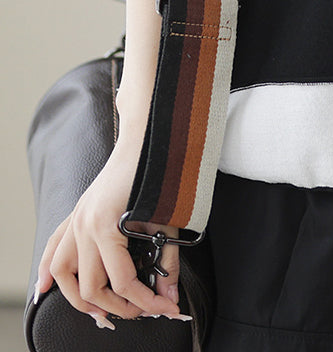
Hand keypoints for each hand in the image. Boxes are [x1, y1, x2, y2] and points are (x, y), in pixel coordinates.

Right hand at [33, 142, 187, 328]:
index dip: (145, 301)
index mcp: (107, 226)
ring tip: (102, 312)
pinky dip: (47, 270)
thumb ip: (168, 262)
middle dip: (117, 307)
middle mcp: (84, 226)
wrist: (146, 141)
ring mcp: (76, 220)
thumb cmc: (158, 175)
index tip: (165, 308)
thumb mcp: (168, 220)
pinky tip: (45, 288)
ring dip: (81, 299)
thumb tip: (169, 298)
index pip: (122, 282)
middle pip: (90, 287)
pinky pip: (54, 247)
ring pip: (63, 275)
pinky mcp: (76, 214)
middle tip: (142, 311)